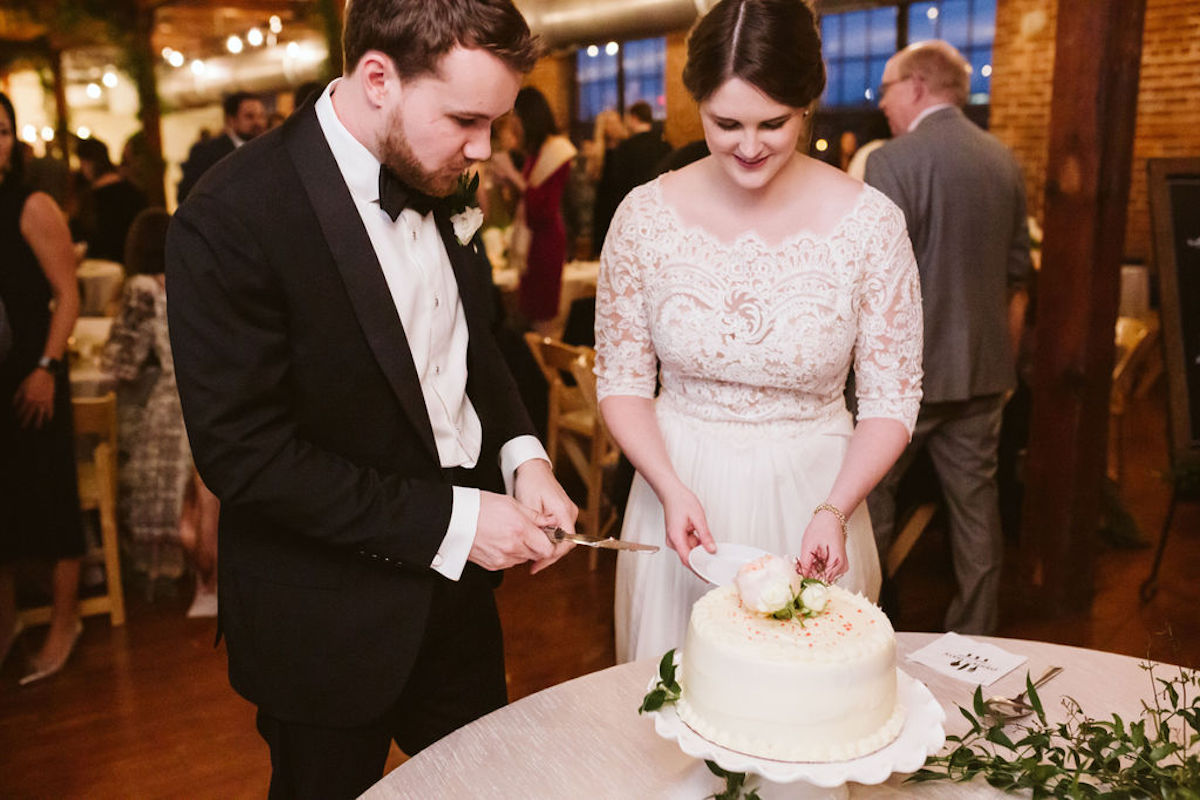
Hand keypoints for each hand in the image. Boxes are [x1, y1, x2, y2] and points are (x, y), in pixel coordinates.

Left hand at [14, 369, 55, 429]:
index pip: (21, 409)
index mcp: (27, 398)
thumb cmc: (32, 379)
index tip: (16, 418)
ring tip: (37, 427)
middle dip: (26, 421)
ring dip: (38, 422)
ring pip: (40, 414)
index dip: (18, 414)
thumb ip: (17, 397)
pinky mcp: (50, 400)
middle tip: (23, 427)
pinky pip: (50, 410)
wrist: (45, 374)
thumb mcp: (21, 386)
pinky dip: (49, 415)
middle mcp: (35, 401)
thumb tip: (14, 405)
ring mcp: (43, 401)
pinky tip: (48, 420)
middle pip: (30, 414)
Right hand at [470, 491, 559, 571]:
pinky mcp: (493, 565)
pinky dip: (510, 554)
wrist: (453, 519)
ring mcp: (502, 558)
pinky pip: (509, 563)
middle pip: (536, 554)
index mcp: (520, 530)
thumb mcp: (511, 503)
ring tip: (510, 534)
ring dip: (523, 549)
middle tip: (528, 532)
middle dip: (536, 545)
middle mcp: (513, 547)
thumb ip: (534, 516)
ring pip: (523, 559)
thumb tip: (550, 522)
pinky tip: (500, 541)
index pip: (548, 548)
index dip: (550, 542)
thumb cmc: (480, 506)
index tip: (548, 535)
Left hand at [513, 459, 577, 573]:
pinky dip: (548, 540)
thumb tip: (537, 547)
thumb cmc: (530, 483)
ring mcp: (567, 512)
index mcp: (564, 511)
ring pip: (562, 538)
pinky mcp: (562, 513)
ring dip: (548, 548)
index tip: (538, 563)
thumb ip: (536, 527)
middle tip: (533, 566)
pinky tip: (535, 546)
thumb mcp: (528, 507)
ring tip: (532, 558)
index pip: (567, 542)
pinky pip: (559, 531)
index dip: (552, 555)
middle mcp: (570, 512)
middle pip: (566, 543)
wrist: (532, 468)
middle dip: (549, 555)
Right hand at [661, 484, 714, 565]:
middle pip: (689, 557)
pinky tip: (700, 535)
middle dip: (702, 557)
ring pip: (690, 550)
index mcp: (676, 537)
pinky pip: (688, 545)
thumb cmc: (681, 501)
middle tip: (714, 556)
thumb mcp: (698, 518)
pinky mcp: (677, 537)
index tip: (706, 576)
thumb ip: (705, 536)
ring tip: (704, 536)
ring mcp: (674, 539)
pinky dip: (696, 543)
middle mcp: (673, 541)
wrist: (671, 492)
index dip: (698, 569)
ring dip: (699, 548)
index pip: (687, 560)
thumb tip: (711, 549)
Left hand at [799, 512, 846, 581]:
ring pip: (823, 576)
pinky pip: (826, 571)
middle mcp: (842, 568)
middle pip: (822, 579)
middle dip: (809, 573)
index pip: (820, 581)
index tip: (798, 573)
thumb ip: (805, 565)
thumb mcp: (809, 546)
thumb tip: (801, 578)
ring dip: (813, 570)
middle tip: (800, 562)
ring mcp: (841, 567)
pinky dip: (817, 567)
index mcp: (837, 563)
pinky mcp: (839, 564)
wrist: (831, 518)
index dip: (807, 578)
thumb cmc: (820, 528)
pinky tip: (813, 558)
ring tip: (807, 557)